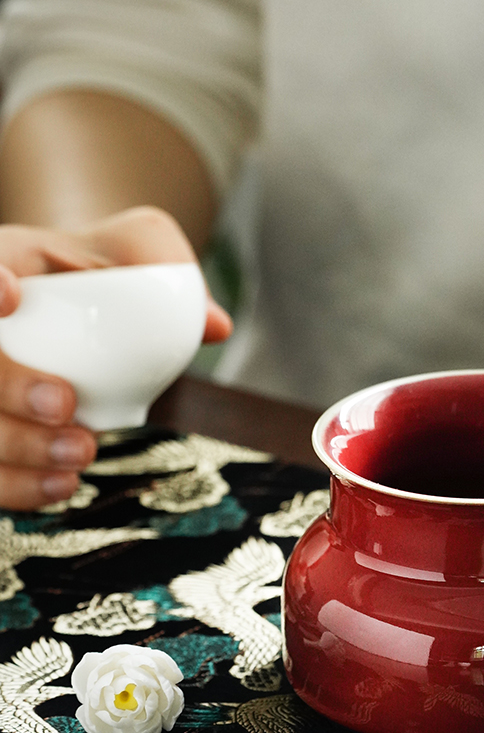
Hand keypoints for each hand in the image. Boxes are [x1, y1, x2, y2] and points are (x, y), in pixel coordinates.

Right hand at [0, 207, 232, 508]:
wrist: (89, 304)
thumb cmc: (105, 271)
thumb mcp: (136, 246)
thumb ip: (166, 264)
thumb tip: (214, 326)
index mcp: (3, 263)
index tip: (12, 296)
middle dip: (7, 387)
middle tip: (64, 405)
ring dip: (18, 447)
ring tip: (80, 451)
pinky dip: (17, 485)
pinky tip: (62, 485)